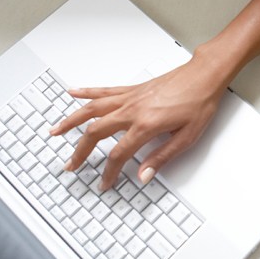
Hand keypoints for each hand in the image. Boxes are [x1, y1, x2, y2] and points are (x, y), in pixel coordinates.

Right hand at [49, 55, 227, 190]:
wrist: (204, 75)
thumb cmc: (199, 102)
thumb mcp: (187, 137)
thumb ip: (162, 156)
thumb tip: (144, 175)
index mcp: (146, 125)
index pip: (118, 154)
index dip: (108, 172)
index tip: (104, 183)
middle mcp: (133, 110)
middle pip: (96, 133)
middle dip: (80, 152)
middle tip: (71, 166)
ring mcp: (130, 97)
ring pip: (92, 109)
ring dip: (71, 121)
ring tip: (54, 131)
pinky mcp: (133, 89)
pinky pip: (104, 91)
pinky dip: (86, 92)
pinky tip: (72, 92)